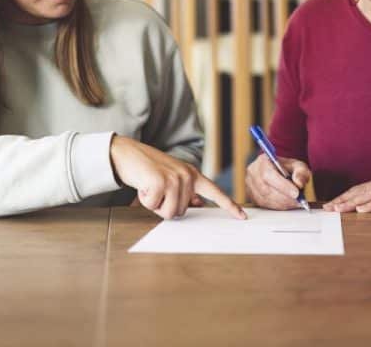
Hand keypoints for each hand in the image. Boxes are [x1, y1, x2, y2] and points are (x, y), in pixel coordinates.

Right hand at [110, 135, 244, 219]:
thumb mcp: (171, 177)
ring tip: (151, 187)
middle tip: (156, 190)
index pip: (215, 192)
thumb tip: (198, 204)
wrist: (127, 153)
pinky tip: (143, 186)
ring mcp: (175, 178)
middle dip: (165, 206)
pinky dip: (145, 200)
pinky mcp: (160, 181)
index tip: (242, 217)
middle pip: (181, 211)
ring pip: (169, 213)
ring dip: (156, 204)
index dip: (229, 206)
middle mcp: (187, 175)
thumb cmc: (148, 169)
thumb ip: (185, 190)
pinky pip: (154, 207)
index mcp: (192, 174)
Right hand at [245, 153, 310, 209]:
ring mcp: (250, 185)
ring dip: (282, 203)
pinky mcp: (251, 196)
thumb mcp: (298, 165)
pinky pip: (264, 205)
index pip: (268, 174)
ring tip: (295, 203)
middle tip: (298, 201)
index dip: (282, 185)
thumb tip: (299, 183)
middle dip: (284, 197)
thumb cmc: (287, 169)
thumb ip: (301, 172)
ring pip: (265, 199)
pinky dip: (278, 207)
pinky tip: (287, 204)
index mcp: (262, 161)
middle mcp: (253, 172)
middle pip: (265, 188)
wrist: (278, 173)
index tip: (296, 193)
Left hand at [322, 168, 370, 212]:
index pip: (359, 189)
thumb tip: (369, 204)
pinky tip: (362, 210)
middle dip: (342, 200)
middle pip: (359, 191)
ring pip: (368, 195)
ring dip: (351, 203)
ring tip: (338, 209)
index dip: (343, 197)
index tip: (331, 204)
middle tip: (327, 208)